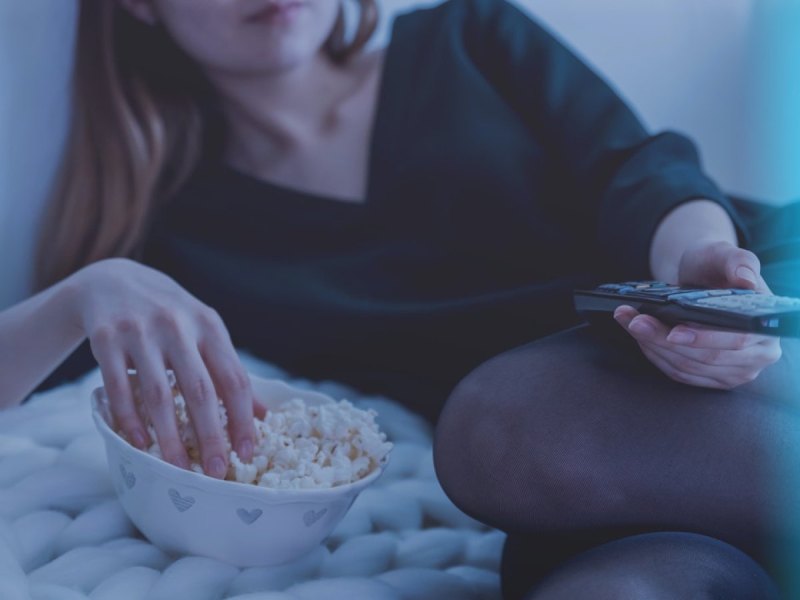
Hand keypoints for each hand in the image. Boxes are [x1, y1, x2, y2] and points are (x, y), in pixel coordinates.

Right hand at [68, 258, 265, 476]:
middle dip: (211, 436)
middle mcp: (178, 327)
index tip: (248, 452)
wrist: (113, 280)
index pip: (234, 378)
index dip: (244, 418)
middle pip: (200, 391)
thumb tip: (262, 414)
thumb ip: (229, 369)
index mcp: (209, 326)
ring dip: (170, 437)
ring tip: (178, 469)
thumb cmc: (169, 315)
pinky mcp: (107, 339)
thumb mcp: (203, 331)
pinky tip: (139, 444)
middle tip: (216, 472)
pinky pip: (119, 388)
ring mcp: (140, 332)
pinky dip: (130, 419)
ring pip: (159, 394)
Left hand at [614, 241, 781, 388]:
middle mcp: (757, 355)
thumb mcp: (725, 254)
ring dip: (652, 345)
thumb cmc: (716, 266)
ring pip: (686, 367)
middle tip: (635, 321)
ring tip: (629, 321)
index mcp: (766, 327)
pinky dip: (654, 353)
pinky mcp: (711, 378)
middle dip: (663, 339)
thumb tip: (745, 280)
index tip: (672, 332)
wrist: (702, 279)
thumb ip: (739, 262)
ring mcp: (734, 371)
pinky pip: (678, 372)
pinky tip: (638, 334)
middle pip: (705, 358)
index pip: (736, 340)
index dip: (703, 339)